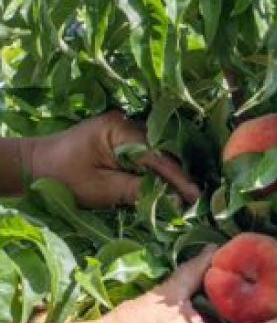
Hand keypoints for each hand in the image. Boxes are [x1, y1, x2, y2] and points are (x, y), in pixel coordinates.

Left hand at [24, 111, 199, 208]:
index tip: (196, 196)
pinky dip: (157, 169)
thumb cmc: (61, 178)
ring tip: (188, 194)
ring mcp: (124, 128)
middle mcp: (125, 122)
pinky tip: (169, 185)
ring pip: (156, 151)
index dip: (177, 177)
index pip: (156, 154)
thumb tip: (173, 200)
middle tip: (197, 199)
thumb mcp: (99, 189)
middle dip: (178, 174)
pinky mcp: (122, 138)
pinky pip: (146, 153)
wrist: (34, 166)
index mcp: (118, 129)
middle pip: (161, 150)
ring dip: (169, 172)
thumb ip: (136, 191)